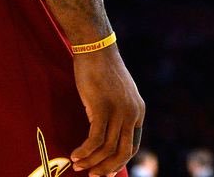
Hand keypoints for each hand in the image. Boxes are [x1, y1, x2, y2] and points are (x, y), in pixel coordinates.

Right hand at [70, 45, 144, 175]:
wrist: (96, 49)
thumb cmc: (102, 71)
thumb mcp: (116, 95)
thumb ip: (116, 114)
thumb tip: (105, 136)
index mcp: (138, 112)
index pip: (132, 147)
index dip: (118, 163)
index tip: (104, 172)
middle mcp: (132, 113)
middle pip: (123, 153)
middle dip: (106, 168)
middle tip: (91, 176)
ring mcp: (119, 111)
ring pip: (107, 148)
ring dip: (91, 161)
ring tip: (76, 165)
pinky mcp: (103, 108)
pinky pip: (95, 139)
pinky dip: (84, 151)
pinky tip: (74, 154)